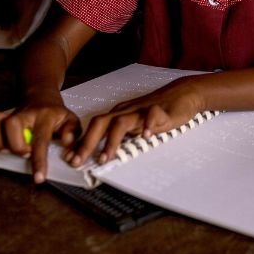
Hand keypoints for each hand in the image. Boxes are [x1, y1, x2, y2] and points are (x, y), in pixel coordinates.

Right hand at [0, 102, 81, 183]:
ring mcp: (10, 113)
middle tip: (25, 153)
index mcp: (46, 116)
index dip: (39, 160)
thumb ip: (73, 134)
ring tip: (9, 150)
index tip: (39, 178)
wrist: (42, 98)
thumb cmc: (56, 115)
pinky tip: (1, 146)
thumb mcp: (72, 122)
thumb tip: (66, 145)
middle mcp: (25, 113)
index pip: (41, 139)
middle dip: (16, 146)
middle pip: (11, 124)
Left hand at [65, 79, 205, 167]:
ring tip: (105, 158)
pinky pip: (152, 115)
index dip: (81, 143)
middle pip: (100, 123)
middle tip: (78, 161)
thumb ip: (121, 136)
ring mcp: (142, 110)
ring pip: (121, 122)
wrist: (183, 92)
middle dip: (87, 143)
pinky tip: (147, 136)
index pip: (94, 127)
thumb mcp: (136, 124)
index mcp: (119, 114)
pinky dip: (148, 124)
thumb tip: (102, 154)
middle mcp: (126, 111)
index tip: (71, 159)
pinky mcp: (161, 110)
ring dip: (110, 140)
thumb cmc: (158, 111)